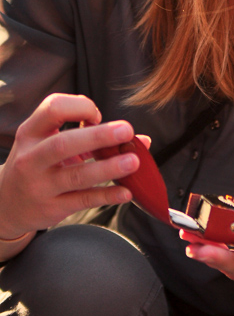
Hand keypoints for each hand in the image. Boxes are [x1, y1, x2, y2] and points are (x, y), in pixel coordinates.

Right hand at [0, 93, 141, 239]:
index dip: (80, 107)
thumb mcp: (46, 141)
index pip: (53, 108)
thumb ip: (87, 133)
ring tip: (133, 162)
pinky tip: (126, 191)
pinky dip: (106, 195)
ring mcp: (40, 186)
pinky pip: (82, 200)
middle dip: (97, 136)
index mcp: (30, 132)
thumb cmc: (36, 163)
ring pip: (76, 176)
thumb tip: (138, 139)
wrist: (6, 204)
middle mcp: (31, 158)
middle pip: (64, 144)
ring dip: (107, 168)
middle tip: (126, 131)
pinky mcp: (51, 208)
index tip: (97, 116)